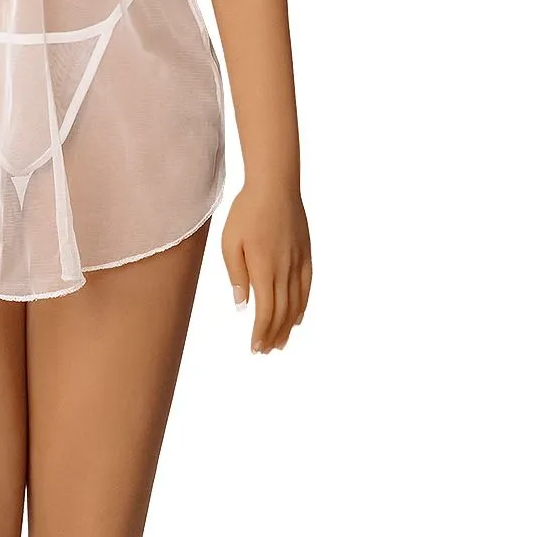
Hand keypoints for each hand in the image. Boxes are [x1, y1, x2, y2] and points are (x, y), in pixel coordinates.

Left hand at [220, 181, 310, 353]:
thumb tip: (242, 305)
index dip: (261, 332)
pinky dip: (302, 307)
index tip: (255, 348)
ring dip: (287, 326)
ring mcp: (298, 263)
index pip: (265, 310)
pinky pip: (307, 287)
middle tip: (265, 351)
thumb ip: (237, 276)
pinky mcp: (306, 255)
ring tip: (279, 343)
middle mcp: (285, 270)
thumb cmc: (246, 212)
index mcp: (264, 268)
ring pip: (296, 303)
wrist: (275, 186)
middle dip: (273, 335)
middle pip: (281, 312)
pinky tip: (296, 319)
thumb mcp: (230, 243)